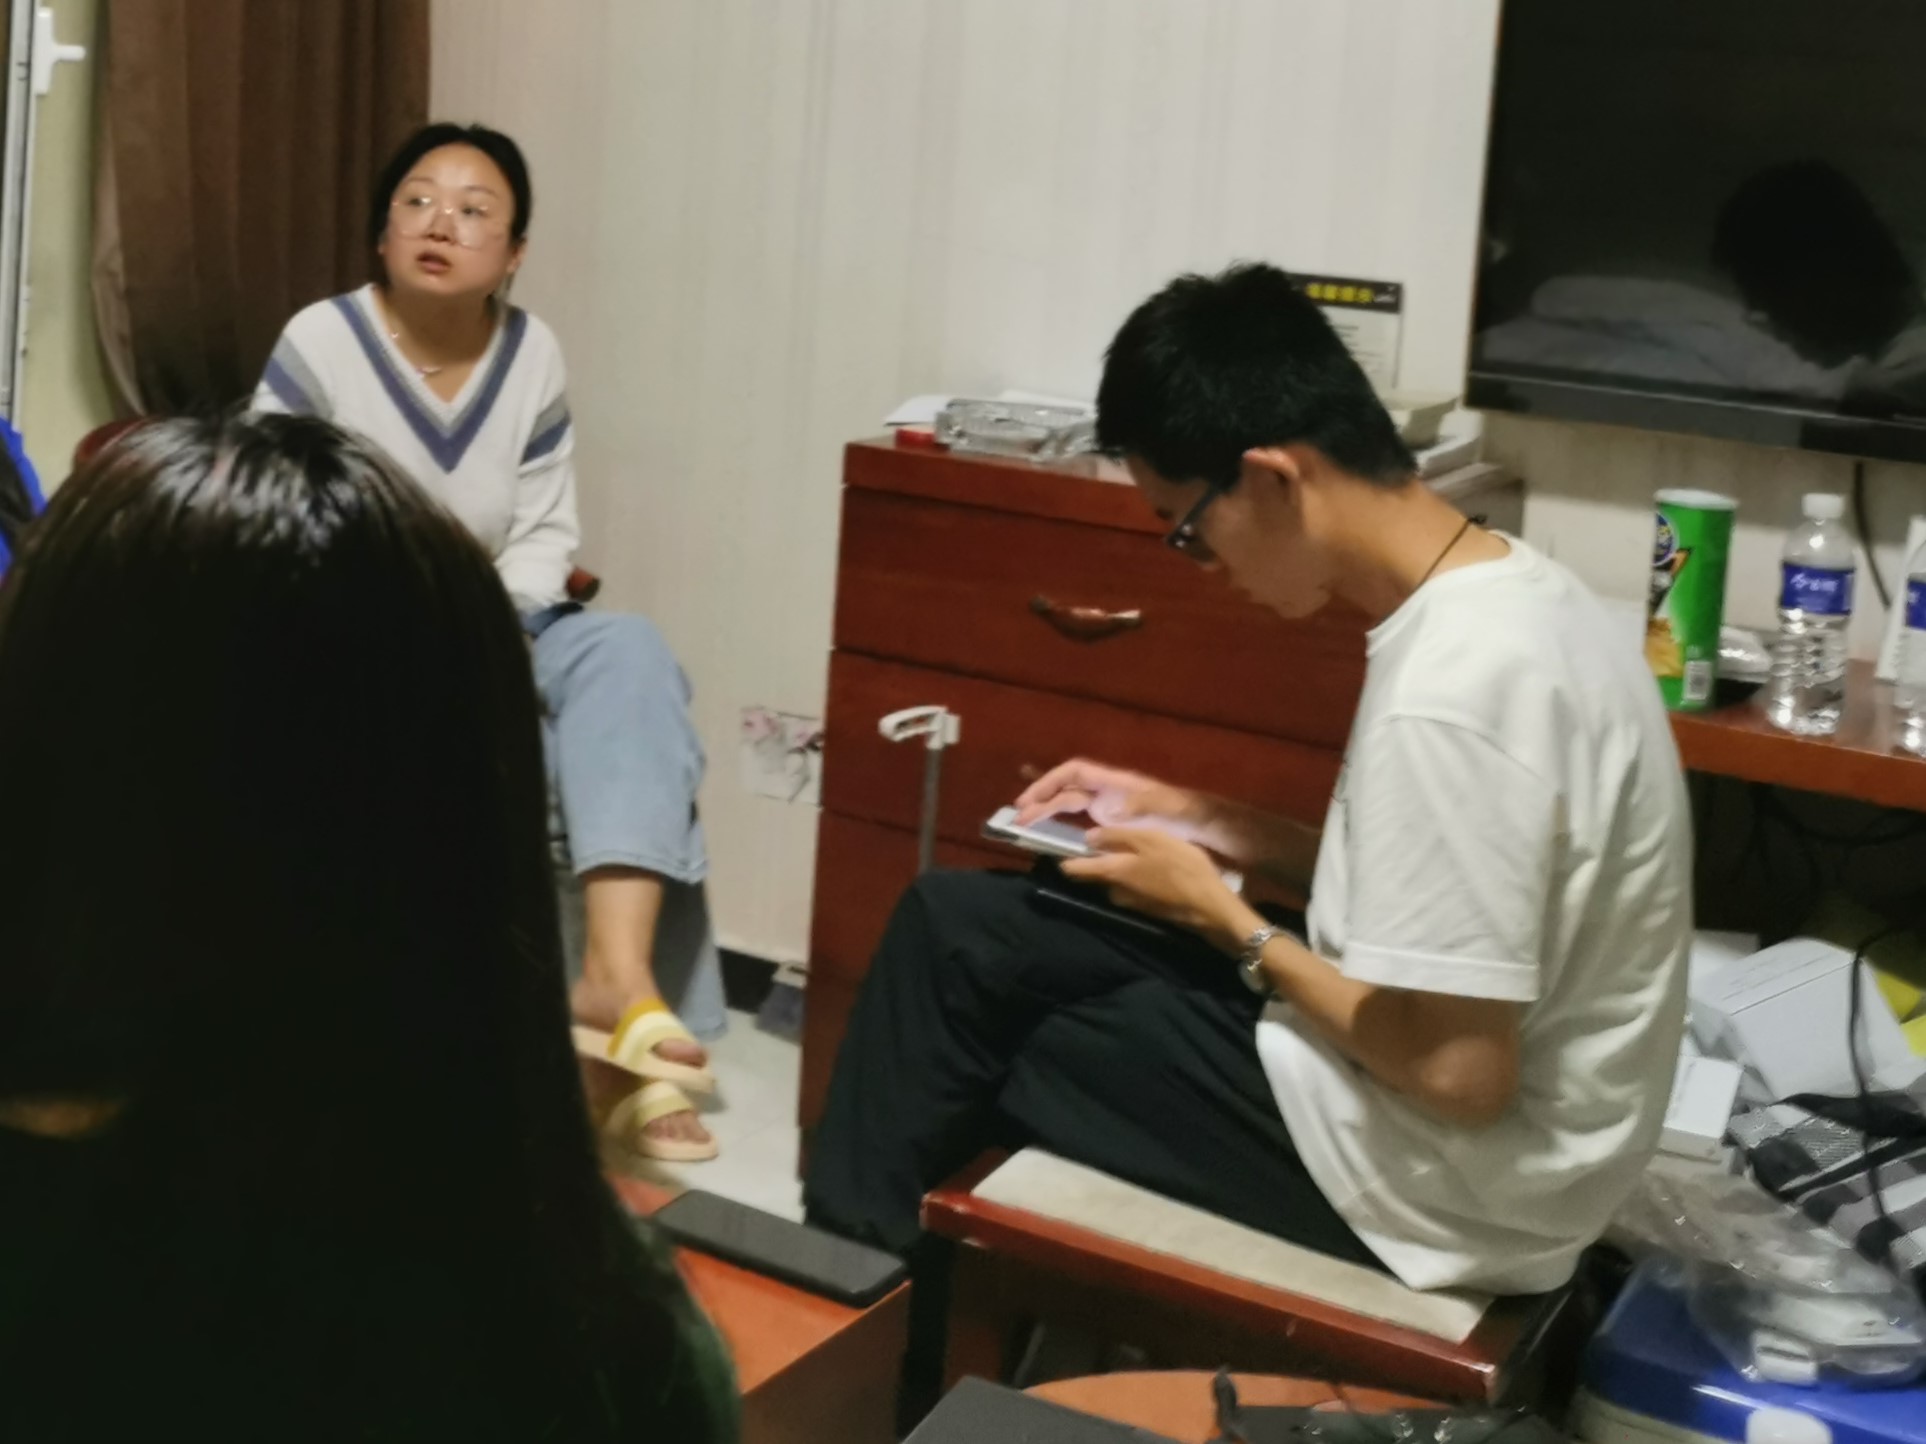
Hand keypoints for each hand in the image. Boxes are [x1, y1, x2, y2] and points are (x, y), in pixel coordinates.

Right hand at [1014, 759, 1203, 837]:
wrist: (1197, 823)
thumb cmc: (1181, 812)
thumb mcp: (1164, 808)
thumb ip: (1140, 806)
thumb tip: (1110, 810)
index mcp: (1114, 781)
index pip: (1075, 772)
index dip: (1050, 780)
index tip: (1031, 796)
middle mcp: (1104, 789)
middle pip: (1065, 787)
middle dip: (1040, 796)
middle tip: (1017, 814)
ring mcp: (1105, 805)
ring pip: (1067, 802)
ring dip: (1045, 810)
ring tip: (1021, 823)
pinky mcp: (1108, 821)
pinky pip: (1077, 817)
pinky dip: (1058, 820)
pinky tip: (1042, 826)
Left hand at [1060, 827, 1258, 944]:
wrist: (1210, 907)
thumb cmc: (1181, 867)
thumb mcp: (1151, 840)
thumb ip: (1118, 837)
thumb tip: (1088, 836)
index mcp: (1112, 872)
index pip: (1074, 869)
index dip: (1064, 855)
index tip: (1060, 843)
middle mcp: (1114, 892)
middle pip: (1094, 874)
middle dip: (1094, 859)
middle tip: (1105, 839)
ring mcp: (1131, 903)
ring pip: (1115, 881)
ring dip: (1120, 867)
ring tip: (1134, 849)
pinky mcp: (1147, 909)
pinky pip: (1132, 888)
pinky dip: (1136, 877)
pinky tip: (1152, 866)